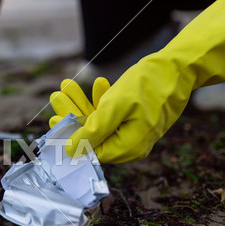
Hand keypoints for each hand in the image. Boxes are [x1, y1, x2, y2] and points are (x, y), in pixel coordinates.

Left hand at [50, 0, 224, 162]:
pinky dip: (101, 100)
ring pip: (100, 121)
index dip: (69, 136)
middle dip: (72, 113)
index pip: (89, 150)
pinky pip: (112, 114)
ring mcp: (132, 132)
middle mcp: (130, 145)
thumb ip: (92, 132)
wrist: (180, 67)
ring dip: (82, 102)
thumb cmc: (148, 85)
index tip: (53, 121)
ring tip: (66, 85)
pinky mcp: (134, 120)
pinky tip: (97, 84)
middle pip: (92, 134)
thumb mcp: (114, 107)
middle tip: (55, 96)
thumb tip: (70, 152)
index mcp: (126, 148)